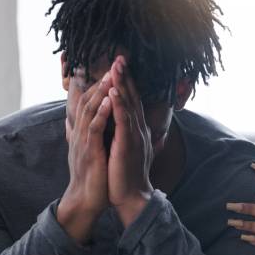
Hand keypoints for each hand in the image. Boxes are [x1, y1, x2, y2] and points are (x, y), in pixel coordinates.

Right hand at [57, 73, 113, 243]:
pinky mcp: (89, 152)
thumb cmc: (93, 176)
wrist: (87, 200)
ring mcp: (84, 141)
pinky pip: (94, 129)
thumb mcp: (91, 150)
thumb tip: (85, 122)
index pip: (90, 102)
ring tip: (110, 76)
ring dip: (101, 92)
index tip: (112, 68)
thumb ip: (90, 134)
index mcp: (85, 131)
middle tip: (113, 63)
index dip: (99, 85)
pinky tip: (108, 102)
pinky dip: (101, 114)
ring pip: (91, 111)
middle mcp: (81, 133)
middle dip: (101, 81)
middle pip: (89, 101)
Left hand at [107, 56, 154, 226]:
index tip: (120, 65)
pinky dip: (120, 105)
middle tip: (120, 56)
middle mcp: (139, 129)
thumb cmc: (126, 176)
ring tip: (117, 67)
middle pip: (132, 97)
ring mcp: (135, 136)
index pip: (131, 100)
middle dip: (126, 76)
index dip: (127, 82)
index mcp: (136, 130)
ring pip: (129, 104)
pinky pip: (124, 121)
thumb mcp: (125, 150)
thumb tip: (120, 126)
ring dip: (123, 84)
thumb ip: (123, 135)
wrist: (132, 198)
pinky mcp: (128, 144)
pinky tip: (115, 91)